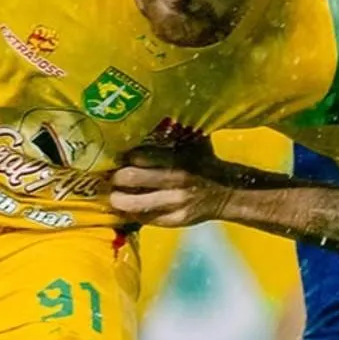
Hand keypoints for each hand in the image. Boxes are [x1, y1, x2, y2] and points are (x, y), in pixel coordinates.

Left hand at [109, 144, 233, 227]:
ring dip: (118, 199)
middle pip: (131, 178)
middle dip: (115, 177)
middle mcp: (176, 180)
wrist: (227, 191)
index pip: (138, 156)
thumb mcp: (193, 142)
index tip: (115, 157)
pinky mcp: (176, 220)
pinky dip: (134, 213)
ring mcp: (175, 203)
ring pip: (135, 203)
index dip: (123, 157)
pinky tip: (128, 208)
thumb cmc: (204, 161)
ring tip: (113, 196)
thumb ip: (172, 133)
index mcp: (177, 157)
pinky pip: (146, 219)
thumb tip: (144, 119)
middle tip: (110, 177)